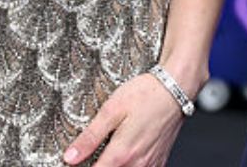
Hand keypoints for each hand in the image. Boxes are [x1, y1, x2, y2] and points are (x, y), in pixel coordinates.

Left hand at [61, 71, 188, 166]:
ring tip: (108, 153)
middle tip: (91, 155)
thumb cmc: (146, 94)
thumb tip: (70, 157)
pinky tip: (125, 157)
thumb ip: (90, 137)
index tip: (75, 163)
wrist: (176, 88)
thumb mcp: (111, 110)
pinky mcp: (159, 161)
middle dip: (98, 166)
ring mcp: (150, 164)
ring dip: (115, 166)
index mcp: (122, 154)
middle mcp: (137, 164)